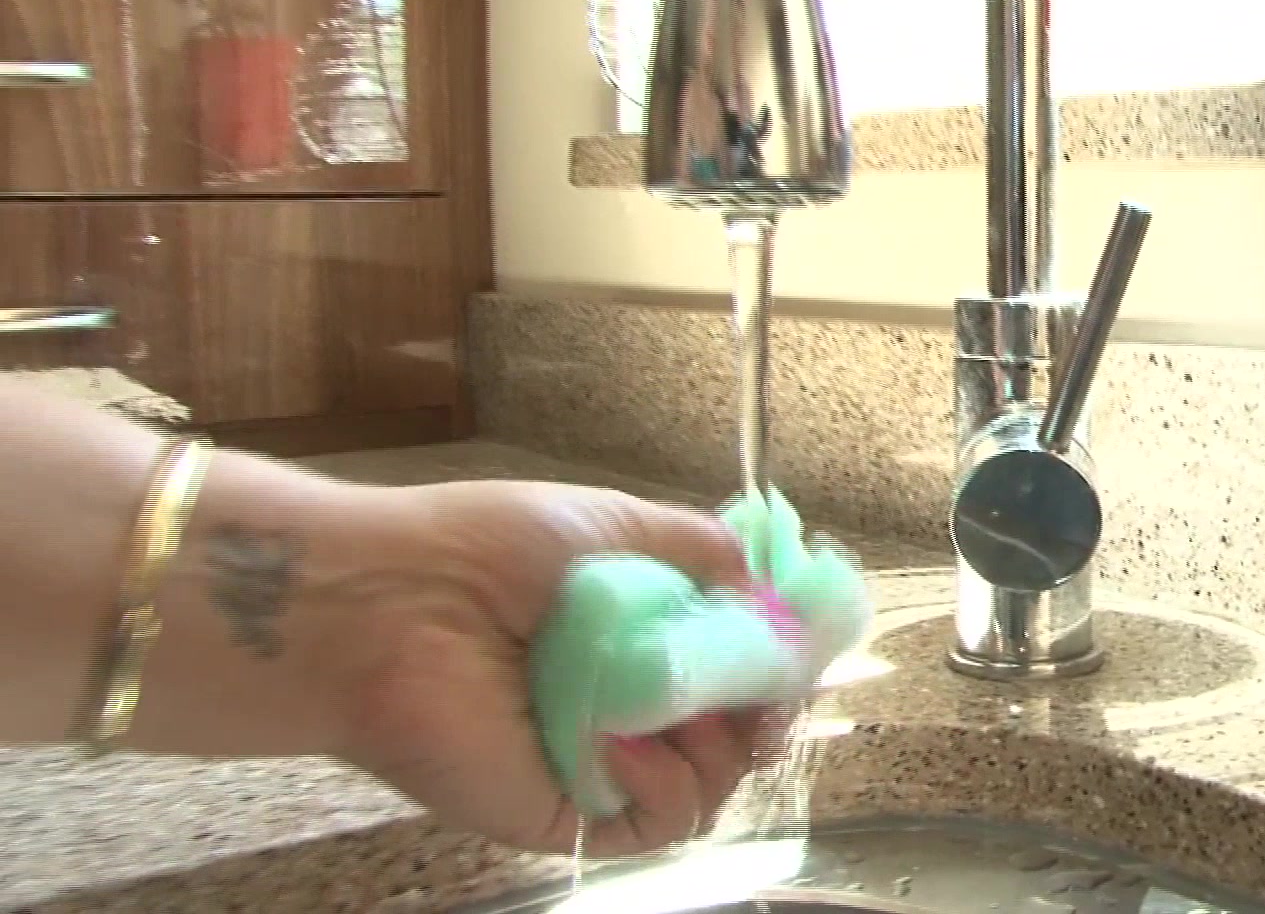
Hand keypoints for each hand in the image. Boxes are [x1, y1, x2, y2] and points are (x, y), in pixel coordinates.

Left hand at [330, 479, 781, 856]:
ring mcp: (600, 766)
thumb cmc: (486, 549)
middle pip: (738, 733)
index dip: (776, 662)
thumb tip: (766, 580)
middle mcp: (626, 707)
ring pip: (712, 787)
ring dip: (717, 746)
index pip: (735, 669)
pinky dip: (667, 787)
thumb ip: (698, 550)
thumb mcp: (613, 521)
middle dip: (762, 707)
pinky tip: (630, 745)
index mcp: (636, 641)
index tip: (796, 645)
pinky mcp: (568, 816)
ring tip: (673, 703)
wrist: (389, 604)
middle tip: (752, 682)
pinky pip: (657, 823)